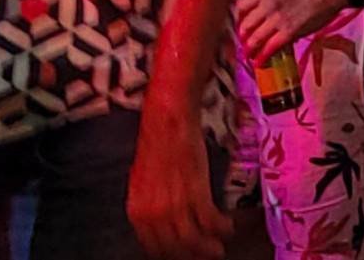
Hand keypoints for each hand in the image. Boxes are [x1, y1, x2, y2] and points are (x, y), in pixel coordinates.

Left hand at [125, 102, 227, 259]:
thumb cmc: (158, 142)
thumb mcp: (144, 179)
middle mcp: (153, 213)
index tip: (185, 256)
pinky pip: (210, 221)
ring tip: (219, 248)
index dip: (172, 255)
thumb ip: (151, 204)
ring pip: (192, 241)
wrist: (168, 117)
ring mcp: (173, 204)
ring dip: (209, 248)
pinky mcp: (195, 192)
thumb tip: (163, 222)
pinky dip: (221, 228)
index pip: (153, 248)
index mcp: (137, 211)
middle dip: (193, 255)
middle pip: (174, 249)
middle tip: (207, 255)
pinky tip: (226, 226)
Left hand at [233, 0, 344, 65]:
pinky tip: (260, 62)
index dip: (238, 19)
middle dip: (242, 38)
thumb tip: (262, 19)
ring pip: (254, 39)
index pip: (240, 6)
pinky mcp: (288, 32)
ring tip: (250, 56)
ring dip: (250, 50)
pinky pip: (269, 48)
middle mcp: (268, 5)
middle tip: (244, 44)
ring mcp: (277, 19)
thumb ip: (269, 2)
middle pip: (244, 25)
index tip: (240, 26)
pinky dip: (262, 57)